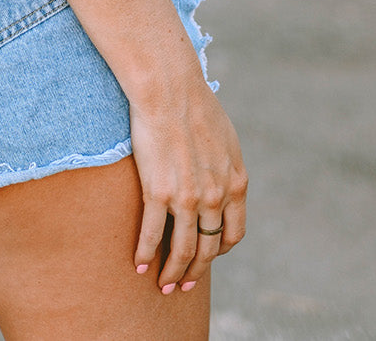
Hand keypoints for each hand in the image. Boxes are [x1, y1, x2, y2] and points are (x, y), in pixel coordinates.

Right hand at [130, 76, 247, 292]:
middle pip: (208, 249)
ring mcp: (188, 197)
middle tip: (184, 286)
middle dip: (196, 272)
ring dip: (173, 274)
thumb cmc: (194, 104)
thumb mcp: (226, 138)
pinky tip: (139, 264)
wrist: (169, 89)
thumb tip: (220, 177)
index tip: (207, 256)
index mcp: (235, 183)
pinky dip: (146, 253)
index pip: (233, 233)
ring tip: (163, 285)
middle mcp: (215, 197)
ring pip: (183, 250)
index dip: (220, 251)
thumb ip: (225, 166)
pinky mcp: (159, 192)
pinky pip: (154, 234)